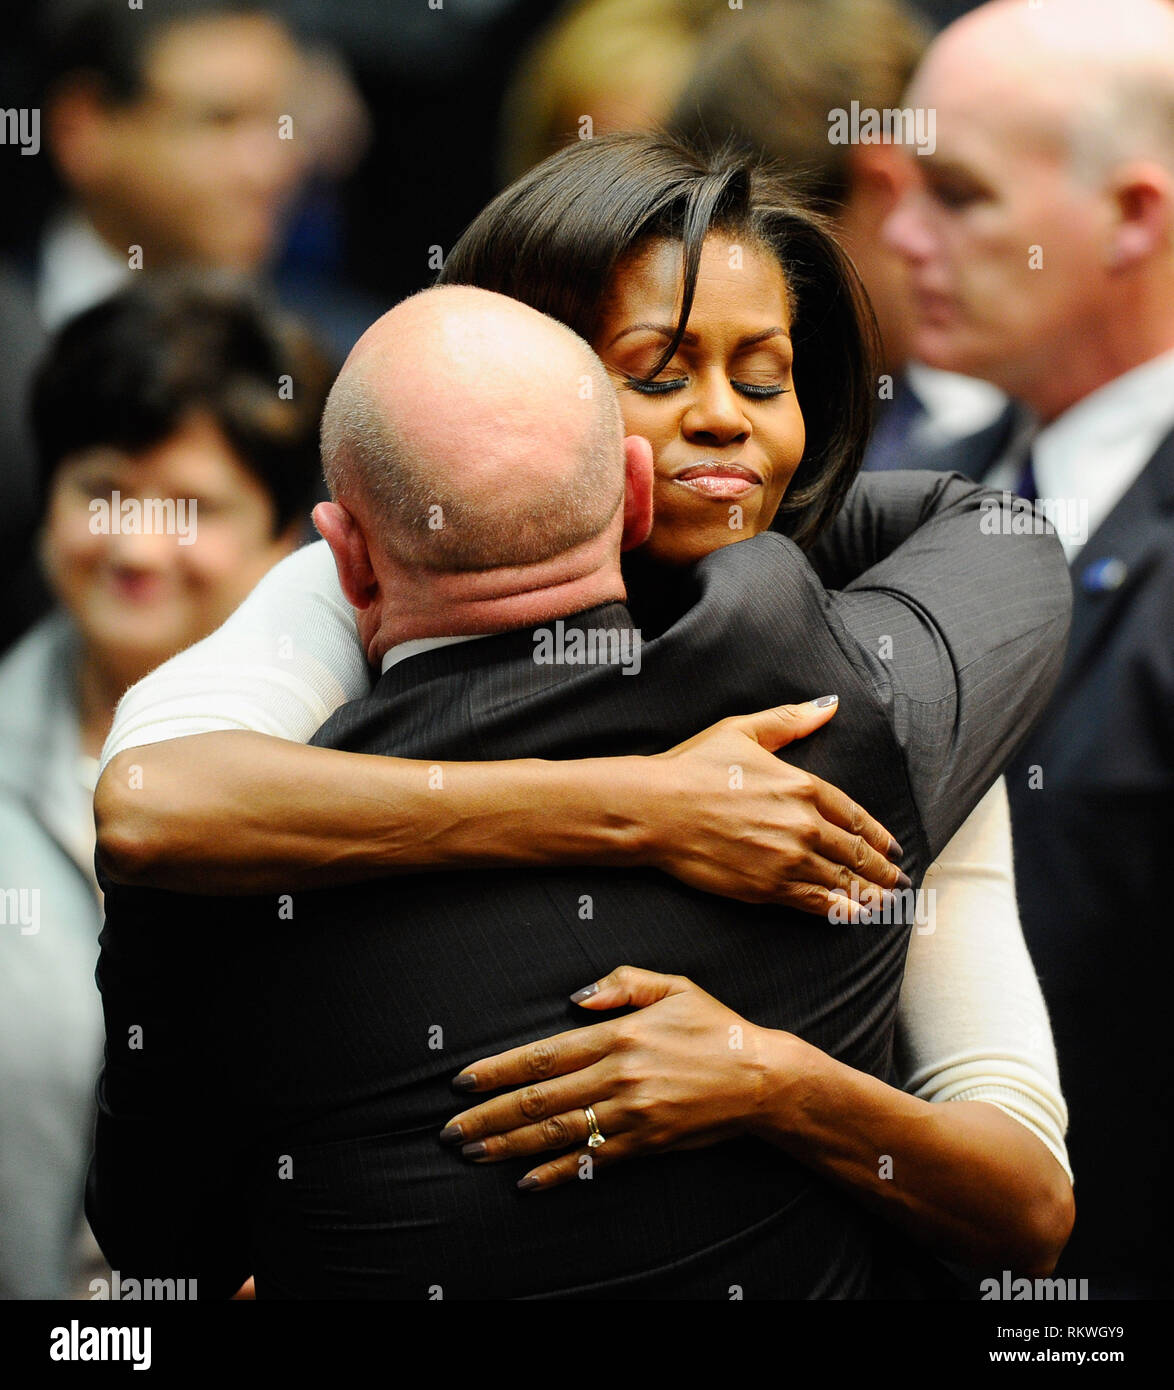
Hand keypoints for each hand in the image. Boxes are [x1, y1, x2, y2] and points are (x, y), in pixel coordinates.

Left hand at [439, 965, 785, 1190]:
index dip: (499, 1070)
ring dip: (510, 1145)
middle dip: (490, 1114)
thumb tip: (576, 996)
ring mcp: (632, 1115)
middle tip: (452, 1128)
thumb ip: (623, 983)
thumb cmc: (716, 1027)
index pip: (544, 1055)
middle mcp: (619, 1076)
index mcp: (619, 1034)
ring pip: (559, 1133)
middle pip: (541, 1099)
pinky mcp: (646, 1144)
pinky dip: (558, 1173)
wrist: (762, 1079)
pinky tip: (526, 1181)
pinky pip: (593, 1161)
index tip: (464, 1081)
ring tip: (474, 1152)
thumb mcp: (674, 986)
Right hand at [644, 697, 907, 915]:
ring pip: (841, 880)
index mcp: (802, 785)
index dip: (877, 834)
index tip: (890, 846)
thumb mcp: (743, 731)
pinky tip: (855, 913)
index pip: (854, 816)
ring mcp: (788, 860)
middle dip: (881, 868)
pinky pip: (817, 902)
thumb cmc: (693, 767)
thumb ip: (790, 720)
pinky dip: (841, 909)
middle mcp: (804, 825)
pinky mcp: (768, 888)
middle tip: (897, 878)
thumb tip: (828, 706)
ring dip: (869, 892)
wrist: (657, 810)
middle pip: (855, 852)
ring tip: (885, 900)